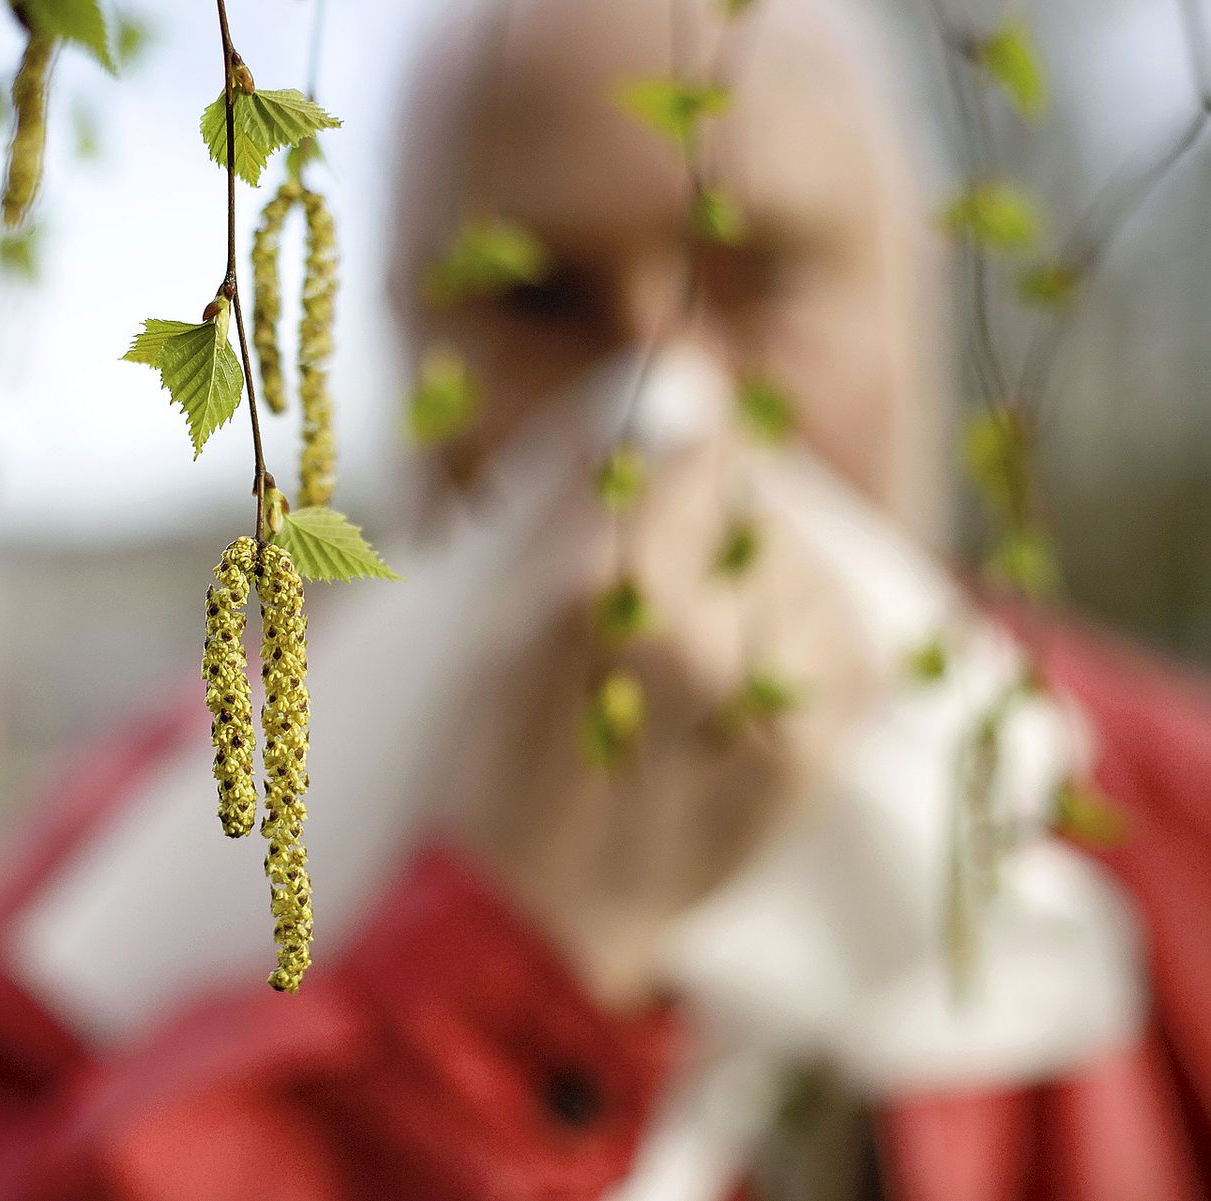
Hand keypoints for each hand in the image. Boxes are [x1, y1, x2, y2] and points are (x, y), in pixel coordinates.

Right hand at [434, 410, 878, 1007]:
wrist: (541, 921)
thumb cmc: (492, 769)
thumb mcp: (500, 628)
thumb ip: (578, 516)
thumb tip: (643, 412)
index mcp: (605, 596)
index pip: (703, 459)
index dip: (691, 456)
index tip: (678, 468)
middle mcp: (697, 642)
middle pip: (763, 515)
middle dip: (723, 527)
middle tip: (676, 575)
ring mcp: (763, 710)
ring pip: (815, 579)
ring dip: (773, 588)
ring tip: (714, 635)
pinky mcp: (810, 765)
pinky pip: (855, 654)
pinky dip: (819, 645)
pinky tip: (763, 671)